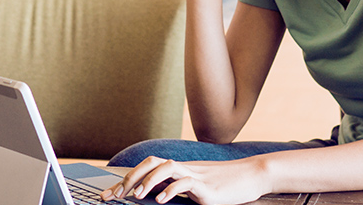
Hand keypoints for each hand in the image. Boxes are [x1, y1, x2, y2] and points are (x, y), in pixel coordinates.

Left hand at [100, 156, 268, 204]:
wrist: (252, 176)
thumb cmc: (224, 184)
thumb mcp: (194, 187)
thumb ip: (174, 188)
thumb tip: (152, 195)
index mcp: (179, 169)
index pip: (147, 166)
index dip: (127, 177)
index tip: (110, 193)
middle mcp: (184, 169)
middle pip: (151, 163)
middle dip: (131, 178)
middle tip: (116, 194)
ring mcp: (195, 176)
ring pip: (167, 168)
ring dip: (149, 181)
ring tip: (137, 196)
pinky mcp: (207, 188)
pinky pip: (185, 184)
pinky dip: (171, 191)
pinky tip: (160, 201)